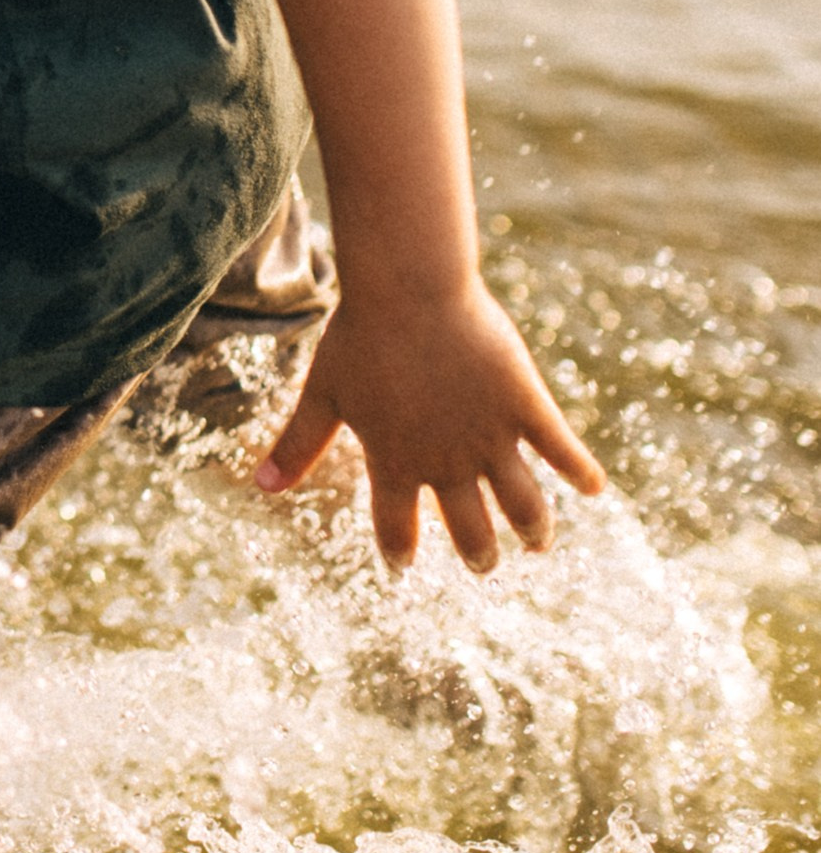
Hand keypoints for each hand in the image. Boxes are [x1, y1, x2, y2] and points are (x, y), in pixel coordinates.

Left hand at [254, 278, 605, 571]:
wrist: (410, 288)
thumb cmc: (361, 335)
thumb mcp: (324, 394)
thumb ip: (298, 444)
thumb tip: (259, 487)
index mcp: (394, 462)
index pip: (396, 528)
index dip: (398, 550)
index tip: (400, 564)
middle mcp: (445, 462)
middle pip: (469, 530)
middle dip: (477, 553)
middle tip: (483, 565)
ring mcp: (490, 438)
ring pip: (524, 505)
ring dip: (533, 529)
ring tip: (539, 544)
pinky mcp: (525, 406)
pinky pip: (562, 449)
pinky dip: (581, 472)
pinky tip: (594, 488)